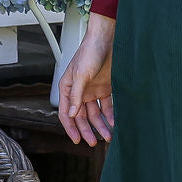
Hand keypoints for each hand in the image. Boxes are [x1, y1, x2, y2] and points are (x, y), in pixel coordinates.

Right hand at [57, 12, 116, 144]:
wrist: (107, 39)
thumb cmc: (89, 52)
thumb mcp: (81, 74)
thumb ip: (76, 95)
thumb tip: (73, 114)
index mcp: (67, 88)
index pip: (66, 114)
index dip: (71, 128)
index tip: (77, 141)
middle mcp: (78, 92)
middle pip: (81, 117)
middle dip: (87, 130)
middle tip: (94, 143)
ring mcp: (91, 91)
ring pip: (95, 114)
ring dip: (100, 125)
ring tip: (108, 137)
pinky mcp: (104, 88)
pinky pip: (106, 106)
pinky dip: (110, 116)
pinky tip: (115, 124)